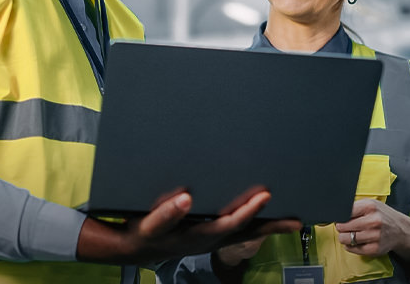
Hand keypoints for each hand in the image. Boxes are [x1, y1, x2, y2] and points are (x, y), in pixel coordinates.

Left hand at [76, 191, 299, 264]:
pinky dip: (173, 213)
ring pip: (202, 232)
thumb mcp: (183, 210)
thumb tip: (230, 168)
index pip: (246, 230)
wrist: (110, 241)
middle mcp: (195, 240)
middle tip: (270, 196)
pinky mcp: (147, 234)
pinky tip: (184, 199)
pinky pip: (161, 224)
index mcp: (206, 233)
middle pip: (231, 230)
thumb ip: (206, 194)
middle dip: (252, 215)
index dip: (273, 225)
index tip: (299, 216)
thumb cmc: (154, 220)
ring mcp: (173, 239)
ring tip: (247, 200)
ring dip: (223, 218)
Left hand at [334, 199, 409, 260]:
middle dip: (340, 227)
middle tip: (346, 226)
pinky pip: (352, 249)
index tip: (340, 218)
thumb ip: (354, 206)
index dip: (339, 216)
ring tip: (350, 234)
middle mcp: (373, 221)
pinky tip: (356, 241)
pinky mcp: (375, 249)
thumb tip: (336, 212)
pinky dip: (350, 246)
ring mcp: (374, 236)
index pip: (343, 212)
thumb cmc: (382, 216)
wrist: (401, 230)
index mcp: (370, 207)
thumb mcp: (370, 204)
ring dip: (344, 237)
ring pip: (345, 238)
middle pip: (342, 226)